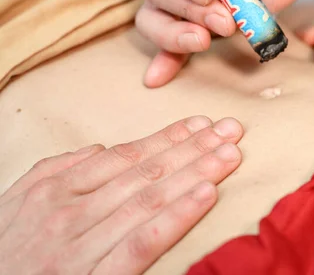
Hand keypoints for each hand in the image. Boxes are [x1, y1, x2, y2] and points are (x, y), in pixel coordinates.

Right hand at [0, 116, 243, 273]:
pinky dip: (177, 217)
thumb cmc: (5, 249)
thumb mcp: (16, 202)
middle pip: (146, 172)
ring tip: (228, 155)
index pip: (127, 156)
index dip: (169, 138)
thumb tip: (100, 149)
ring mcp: (83, 246)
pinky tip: (205, 195)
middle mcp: (73, 211)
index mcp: (57, 189)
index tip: (202, 125)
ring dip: (195, 173)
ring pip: (150, 200)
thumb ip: (57, 170)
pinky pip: (142, 243)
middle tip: (230, 131)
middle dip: (193, 149)